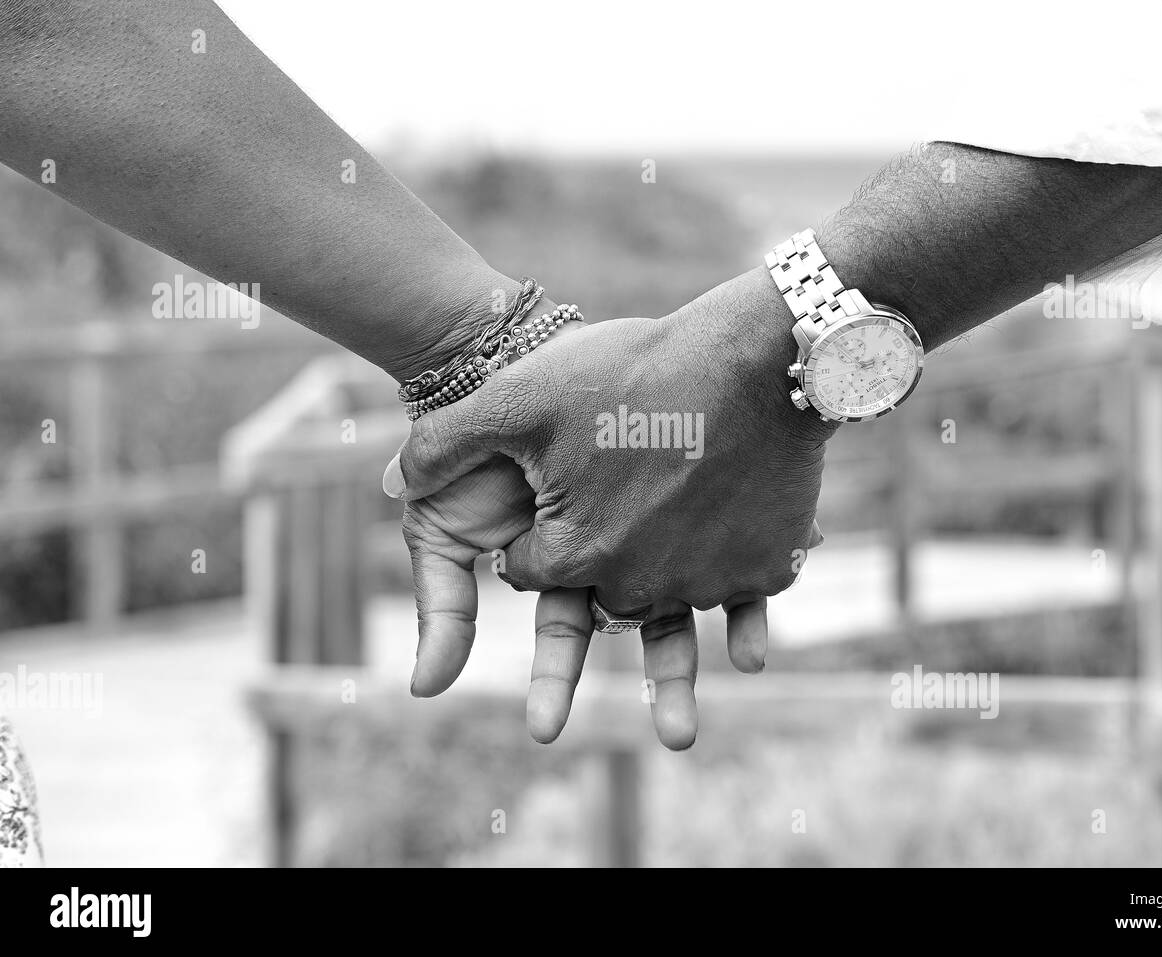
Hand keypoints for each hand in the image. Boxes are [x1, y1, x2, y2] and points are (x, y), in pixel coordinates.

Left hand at [390, 267, 829, 684]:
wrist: (756, 358)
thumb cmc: (630, 372)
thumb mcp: (518, 397)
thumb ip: (443, 444)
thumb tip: (394, 484)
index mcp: (569, 558)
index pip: (529, 569)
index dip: (534, 523)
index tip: (553, 481)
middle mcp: (637, 589)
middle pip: (599, 588)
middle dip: (598, 546)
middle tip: (616, 485)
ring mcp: (707, 584)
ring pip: (669, 586)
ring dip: (663, 556)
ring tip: (670, 499)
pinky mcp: (766, 570)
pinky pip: (737, 584)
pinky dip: (729, 562)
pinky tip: (728, 525)